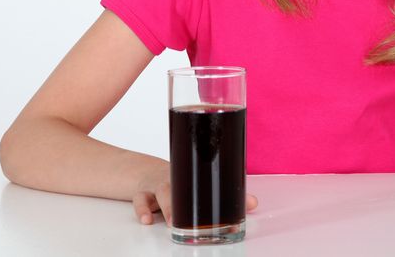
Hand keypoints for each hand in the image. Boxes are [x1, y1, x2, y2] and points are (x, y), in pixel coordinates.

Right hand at [133, 164, 258, 224]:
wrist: (145, 171)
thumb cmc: (179, 178)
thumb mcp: (199, 181)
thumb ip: (226, 192)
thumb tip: (254, 204)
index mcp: (193, 172)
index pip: (207, 172)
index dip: (220, 181)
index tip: (229, 197)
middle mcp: (176, 176)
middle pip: (183, 184)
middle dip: (188, 199)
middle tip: (198, 216)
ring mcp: (158, 184)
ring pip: (162, 192)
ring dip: (168, 207)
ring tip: (173, 223)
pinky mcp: (143, 193)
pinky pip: (141, 199)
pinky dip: (142, 210)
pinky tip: (146, 220)